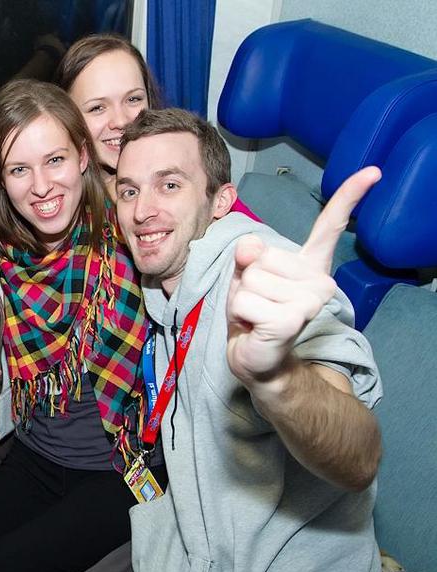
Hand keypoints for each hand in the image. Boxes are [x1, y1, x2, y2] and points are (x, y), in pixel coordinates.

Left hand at [226, 166, 380, 387]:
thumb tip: (249, 247)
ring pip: (250, 278)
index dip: (350, 195)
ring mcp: (309, 300)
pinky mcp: (292, 318)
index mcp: (309, 264)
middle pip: (259, 255)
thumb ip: (248, 254)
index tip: (372, 172)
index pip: (331, 225)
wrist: (255, 358)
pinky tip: (255, 326)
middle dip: (245, 279)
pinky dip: (239, 314)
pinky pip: (245, 300)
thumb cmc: (252, 315)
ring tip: (256, 315)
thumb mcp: (245, 275)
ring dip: (241, 298)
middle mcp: (318, 279)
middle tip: (257, 303)